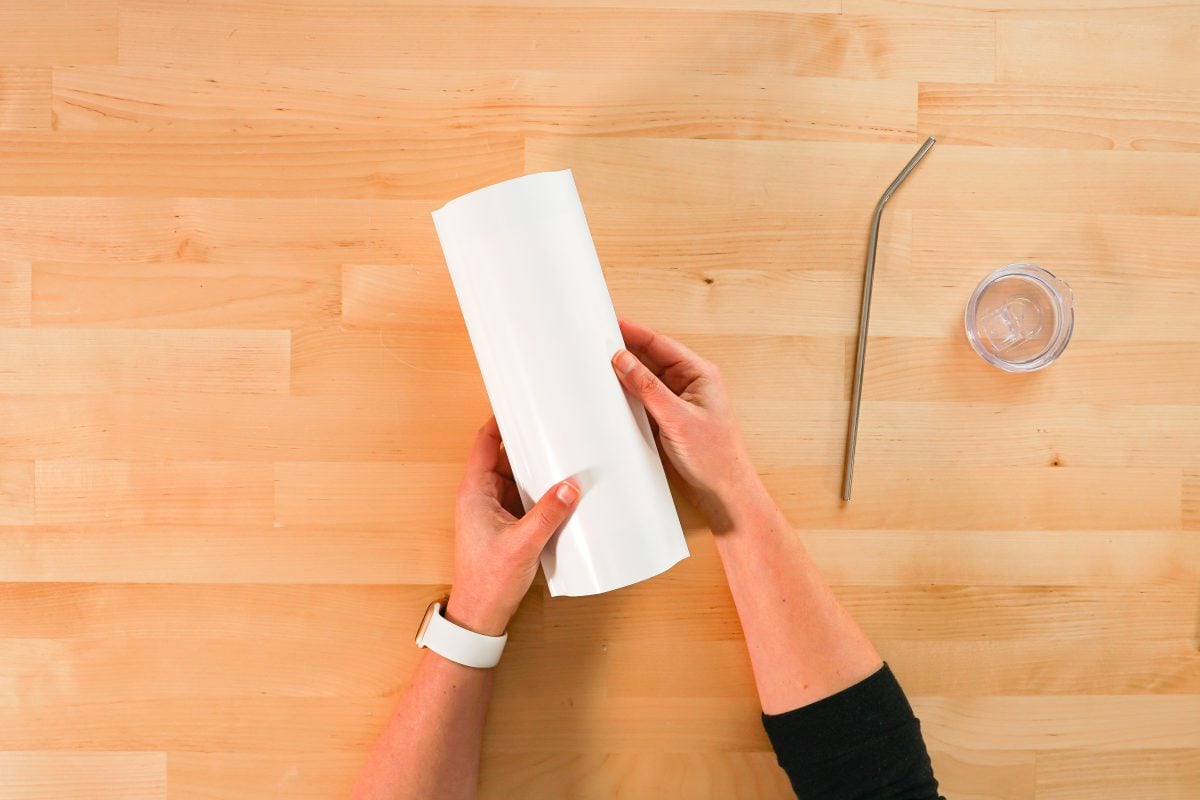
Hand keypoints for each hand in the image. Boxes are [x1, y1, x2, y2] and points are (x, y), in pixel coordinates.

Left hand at [444, 417, 579, 637]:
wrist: (480, 616)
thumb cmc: (488, 581)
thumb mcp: (523, 544)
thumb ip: (548, 514)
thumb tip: (570, 486)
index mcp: (474, 492)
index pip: (486, 443)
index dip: (501, 420)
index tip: (521, 405)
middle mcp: (481, 496)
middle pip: (505, 457)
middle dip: (528, 445)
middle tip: (554, 430)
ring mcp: (492, 510)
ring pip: (515, 478)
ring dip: (536, 470)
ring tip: (562, 457)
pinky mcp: (505, 525)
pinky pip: (522, 497)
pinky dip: (538, 491)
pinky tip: (559, 491)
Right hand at [611, 318, 760, 528]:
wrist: (723, 492)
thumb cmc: (714, 456)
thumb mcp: (677, 418)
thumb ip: (648, 388)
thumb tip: (622, 360)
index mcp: (699, 373)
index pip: (660, 344)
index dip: (633, 332)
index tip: (610, 323)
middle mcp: (688, 383)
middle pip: (650, 358)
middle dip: (625, 350)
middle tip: (596, 343)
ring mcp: (677, 401)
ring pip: (644, 379)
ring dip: (624, 374)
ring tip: (597, 365)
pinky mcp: (667, 418)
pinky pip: (643, 399)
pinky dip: (627, 395)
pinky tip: (611, 393)